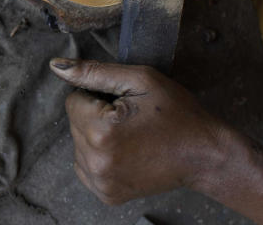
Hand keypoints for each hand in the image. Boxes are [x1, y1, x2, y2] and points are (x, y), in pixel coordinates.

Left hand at [49, 58, 227, 204]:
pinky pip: (85, 165)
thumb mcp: (139, 80)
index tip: (124, 103)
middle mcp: (96, 161)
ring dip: (96, 136)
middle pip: (74, 122)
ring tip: (130, 135)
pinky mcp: (107, 195)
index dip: (97, 96)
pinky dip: (99, 156)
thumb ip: (93, 71)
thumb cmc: (177, 113)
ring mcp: (101, 182)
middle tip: (130, 119)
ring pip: (77, 143)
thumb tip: (56, 66)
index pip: (73, 100)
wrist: (206, 155)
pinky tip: (125, 152)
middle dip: (96, 115)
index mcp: (101, 131)